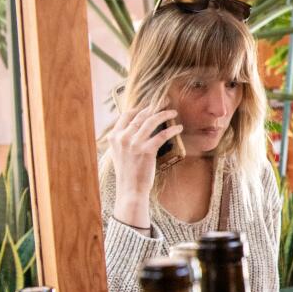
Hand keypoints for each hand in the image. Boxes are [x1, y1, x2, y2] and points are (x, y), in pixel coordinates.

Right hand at [109, 102, 182, 228]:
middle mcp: (122, 138)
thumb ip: (124, 140)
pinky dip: (172, 129)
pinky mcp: (146, 150)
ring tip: (173, 112)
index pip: (126, 115)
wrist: (130, 189)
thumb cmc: (128, 173)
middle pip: (140, 115)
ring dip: (164, 114)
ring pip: (151, 121)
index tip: (149, 105)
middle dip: (154, 106)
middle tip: (165, 102)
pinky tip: (178, 128)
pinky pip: (162, 134)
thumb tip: (135, 129)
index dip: (139, 108)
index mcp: (114, 137)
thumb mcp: (119, 154)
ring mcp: (133, 143)